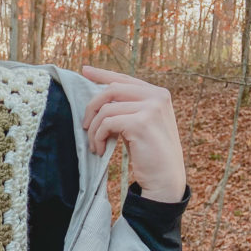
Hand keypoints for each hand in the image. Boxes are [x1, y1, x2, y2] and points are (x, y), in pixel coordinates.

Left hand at [80, 65, 185, 202]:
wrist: (165, 178)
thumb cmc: (151, 155)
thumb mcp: (142, 126)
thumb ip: (129, 110)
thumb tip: (101, 103)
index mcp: (157, 94)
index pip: (124, 79)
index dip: (102, 74)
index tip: (84, 71)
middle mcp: (156, 96)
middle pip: (110, 90)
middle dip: (91, 108)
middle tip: (85, 127)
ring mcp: (151, 108)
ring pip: (106, 110)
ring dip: (93, 130)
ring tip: (95, 146)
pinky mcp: (141, 123)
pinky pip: (107, 124)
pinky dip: (98, 137)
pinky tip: (100, 150)